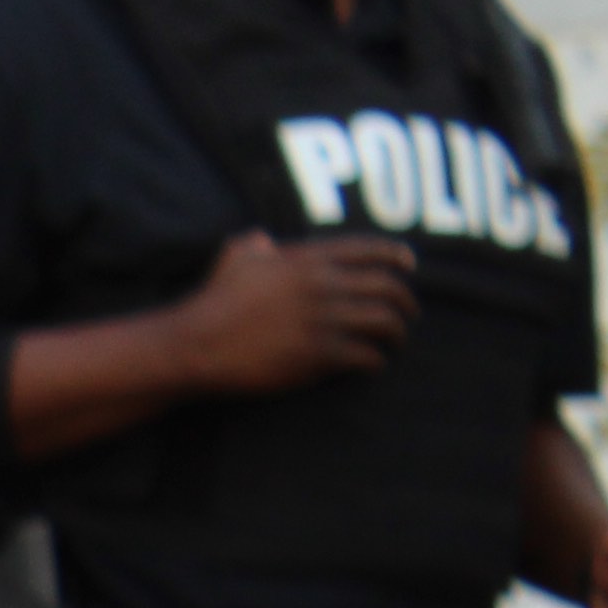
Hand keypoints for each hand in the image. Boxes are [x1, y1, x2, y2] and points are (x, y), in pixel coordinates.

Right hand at [172, 228, 418, 397]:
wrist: (198, 343)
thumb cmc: (213, 300)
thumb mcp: (236, 254)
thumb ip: (259, 242)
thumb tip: (267, 242)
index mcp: (309, 260)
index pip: (370, 250)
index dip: (396, 256)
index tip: (409, 266)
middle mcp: (324, 286)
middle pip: (386, 287)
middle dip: (405, 301)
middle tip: (408, 313)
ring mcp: (323, 321)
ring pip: (383, 322)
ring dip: (396, 332)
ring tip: (396, 342)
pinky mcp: (317, 355)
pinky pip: (364, 356)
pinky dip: (375, 361)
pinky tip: (374, 366)